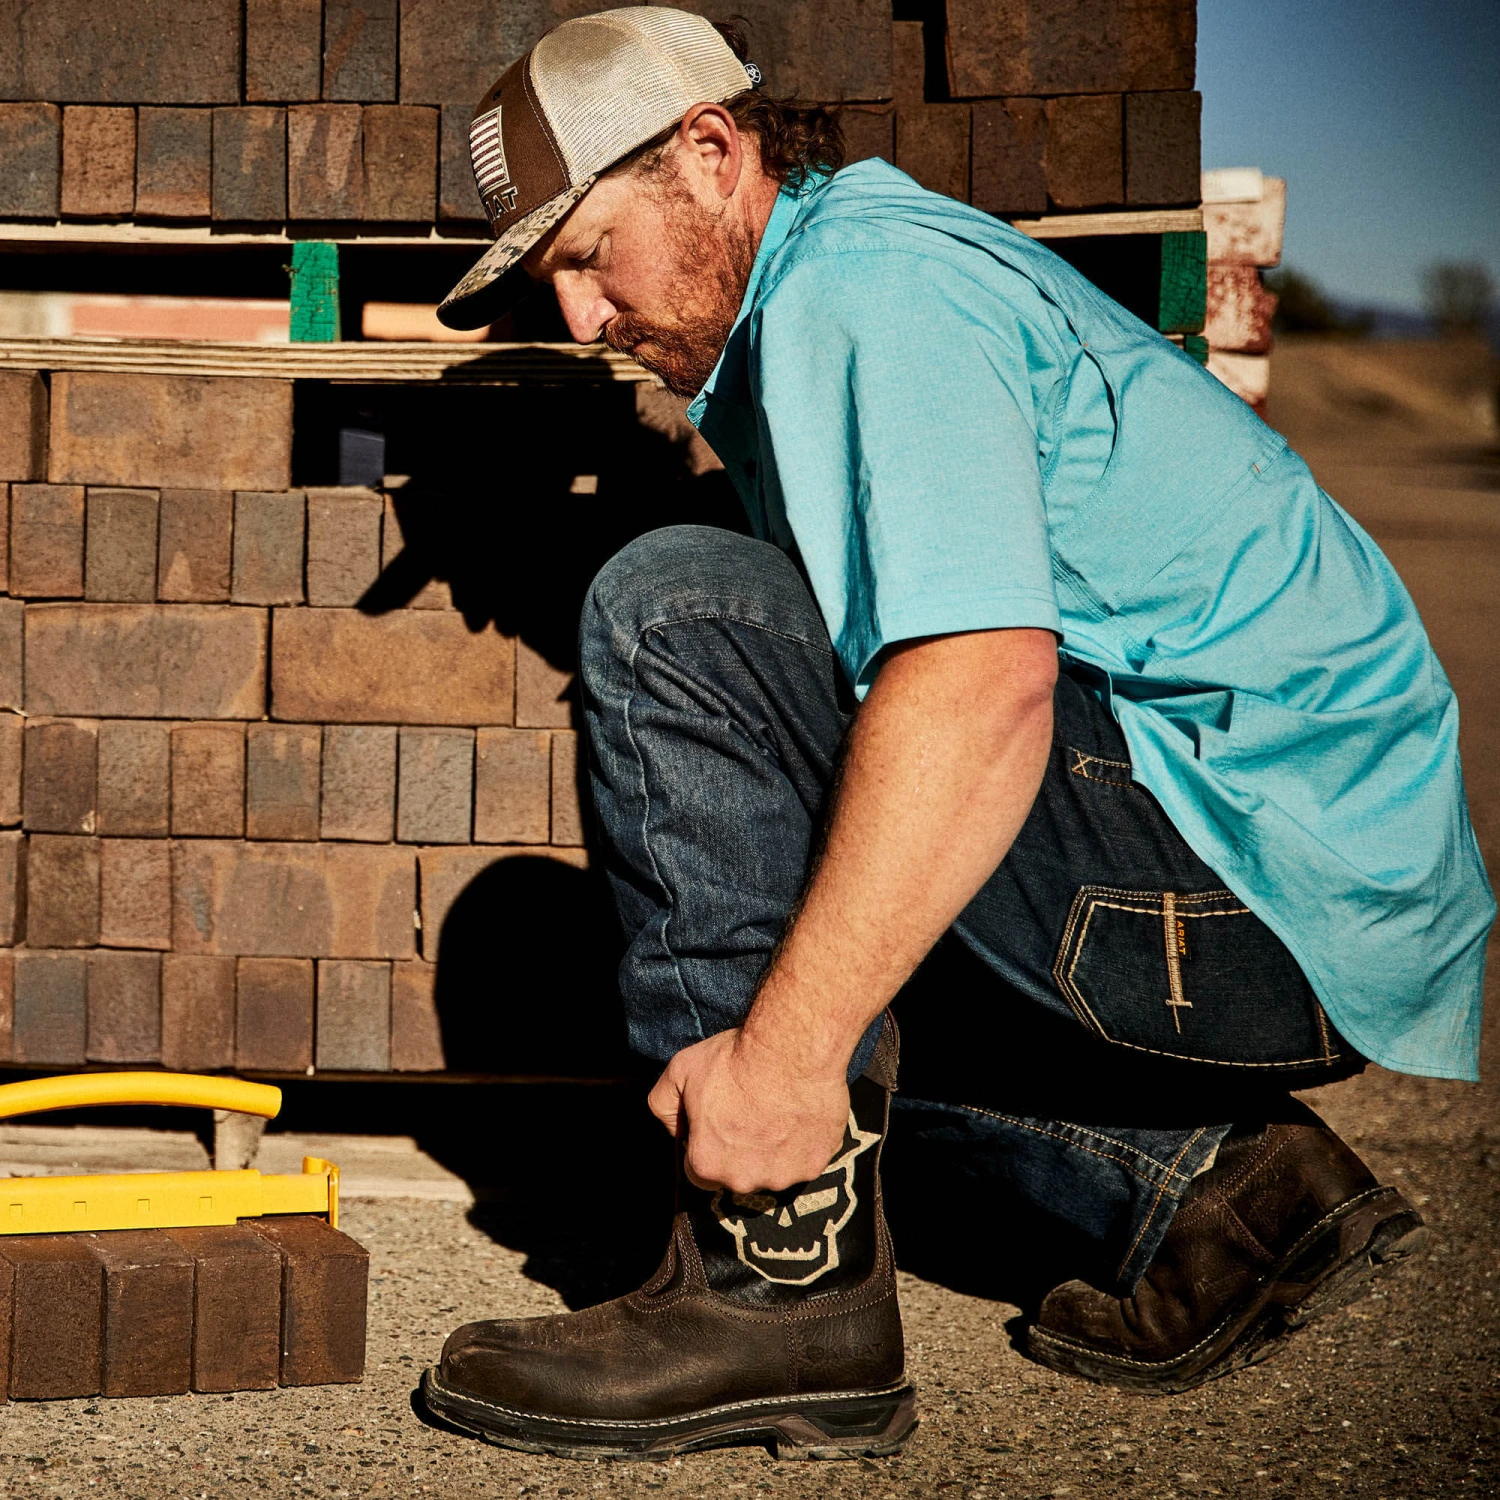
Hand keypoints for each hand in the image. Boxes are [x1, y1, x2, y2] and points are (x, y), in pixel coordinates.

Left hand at [647, 1028, 850, 1193]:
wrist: (791, 1048)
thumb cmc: (736, 1059)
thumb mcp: (680, 1071)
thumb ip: (663, 1104)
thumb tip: (674, 1127)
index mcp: (706, 1163)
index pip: (698, 1171)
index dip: (707, 1145)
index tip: (719, 1123)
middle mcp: (743, 1179)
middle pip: (737, 1173)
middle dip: (740, 1151)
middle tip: (749, 1112)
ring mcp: (782, 1176)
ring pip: (773, 1170)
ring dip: (772, 1150)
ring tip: (777, 1112)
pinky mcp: (813, 1164)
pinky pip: (804, 1160)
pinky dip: (802, 1143)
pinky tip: (799, 1113)